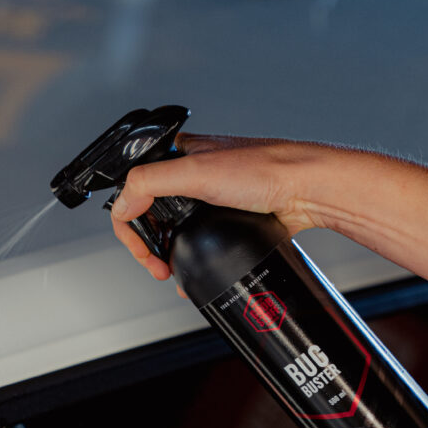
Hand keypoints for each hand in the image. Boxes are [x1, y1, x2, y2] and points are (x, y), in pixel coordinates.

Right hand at [110, 133, 335, 283]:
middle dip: (149, 246)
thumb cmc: (264, 169)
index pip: (134, 190)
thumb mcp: (196, 171)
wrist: (307, 189)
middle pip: (152, 215)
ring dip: (169, 255)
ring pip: (176, 231)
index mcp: (178, 155)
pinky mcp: (228, 218)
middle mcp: (192, 175)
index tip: (143, 250)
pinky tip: (194, 271)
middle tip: (157, 267)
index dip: (131, 224)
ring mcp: (210, 198)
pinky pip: (201, 241)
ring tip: (173, 272)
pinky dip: (194, 258)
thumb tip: (121, 206)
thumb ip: (149, 182)